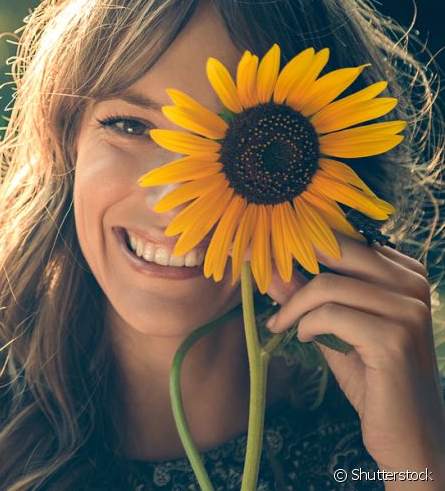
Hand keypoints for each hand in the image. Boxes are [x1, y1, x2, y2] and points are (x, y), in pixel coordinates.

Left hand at [264, 233, 444, 473]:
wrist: (410, 435)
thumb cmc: (373, 379)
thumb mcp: (335, 328)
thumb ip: (307, 296)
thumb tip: (270, 265)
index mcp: (405, 273)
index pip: (344, 239)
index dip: (300, 244)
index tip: (263, 255)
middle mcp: (414, 285)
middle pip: (335, 251)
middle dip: (289, 265)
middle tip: (262, 282)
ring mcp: (409, 311)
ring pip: (327, 285)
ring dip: (293, 306)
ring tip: (280, 324)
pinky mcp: (395, 339)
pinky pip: (330, 315)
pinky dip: (306, 326)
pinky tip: (304, 339)